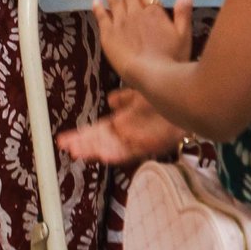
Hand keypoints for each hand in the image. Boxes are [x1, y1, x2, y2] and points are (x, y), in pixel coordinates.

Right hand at [58, 89, 185, 165]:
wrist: (186, 98)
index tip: (64, 140)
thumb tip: (111, 99)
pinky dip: (116, 154)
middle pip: (102, 141)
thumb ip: (125, 98)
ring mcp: (139, 140)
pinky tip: (103, 156)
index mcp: (124, 122)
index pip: (99, 131)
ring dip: (95, 151)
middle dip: (84, 145)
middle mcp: (129, 133)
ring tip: (77, 153)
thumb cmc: (165, 93)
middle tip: (66, 149)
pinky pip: (131, 150)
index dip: (82, 136)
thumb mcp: (140, 93)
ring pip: (112, 148)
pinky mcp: (150, 144)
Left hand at [92, 0, 194, 77]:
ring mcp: (120, 23)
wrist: (151, 75)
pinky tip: (95, 0)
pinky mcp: (108, 34)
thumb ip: (183, 13)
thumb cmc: (172, 58)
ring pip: (114, 2)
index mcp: (154, 13)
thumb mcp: (184, 36)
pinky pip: (101, 16)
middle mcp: (135, 14)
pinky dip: (98, 6)